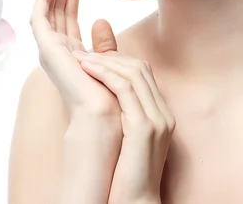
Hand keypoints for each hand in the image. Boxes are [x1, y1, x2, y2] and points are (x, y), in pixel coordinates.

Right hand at [29, 0, 122, 123]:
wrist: (107, 115)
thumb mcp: (109, 61)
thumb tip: (101, 20)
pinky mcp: (45, 46)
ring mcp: (48, 48)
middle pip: (56, 6)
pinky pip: (41, 12)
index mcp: (70, 53)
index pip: (68, 14)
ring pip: (47, 5)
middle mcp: (56, 49)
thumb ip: (103, 43)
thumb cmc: (111, 95)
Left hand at [71, 21, 175, 203]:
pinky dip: (105, 75)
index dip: (116, 59)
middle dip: (109, 55)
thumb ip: (117, 112)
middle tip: (81, 53)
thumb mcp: (122, 136)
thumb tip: (99, 95)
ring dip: (103, 61)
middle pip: (139, 68)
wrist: (133, 203)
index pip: (142, 72)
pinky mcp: (145, 127)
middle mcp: (163, 113)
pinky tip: (88, 71)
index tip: (90, 56)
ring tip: (79, 58)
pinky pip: (126, 89)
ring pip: (133, 73)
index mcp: (160, 114)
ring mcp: (158, 119)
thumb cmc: (122, 174)